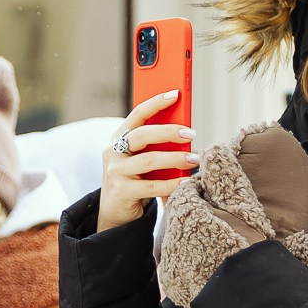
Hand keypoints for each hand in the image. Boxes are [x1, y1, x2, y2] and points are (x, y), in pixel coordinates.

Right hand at [96, 92, 199, 233]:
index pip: (137, 114)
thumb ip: (156, 146)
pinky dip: (171, 184)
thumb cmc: (135, 180)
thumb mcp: (142, 159)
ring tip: (194, 160)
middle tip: (191, 134)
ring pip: (148, 161)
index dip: (155, 103)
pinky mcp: (121, 192)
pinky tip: (186, 182)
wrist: (116, 213)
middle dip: (169, 132)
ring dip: (175, 159)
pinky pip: (151, 186)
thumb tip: (185, 135)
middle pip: (142, 135)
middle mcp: (113, 152)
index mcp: (119, 138)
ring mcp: (115, 172)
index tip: (176, 94)